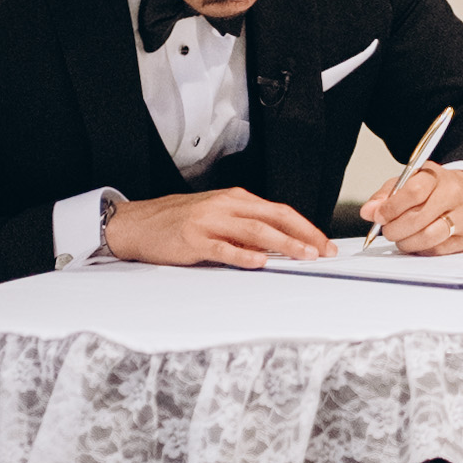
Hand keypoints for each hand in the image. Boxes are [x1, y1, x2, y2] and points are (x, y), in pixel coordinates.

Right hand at [103, 184, 329, 268]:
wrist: (138, 223)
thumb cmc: (178, 221)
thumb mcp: (217, 217)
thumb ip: (245, 229)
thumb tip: (279, 247)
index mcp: (235, 200)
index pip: (279, 211)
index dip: (305, 227)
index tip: (323, 243)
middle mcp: (226, 206)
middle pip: (274, 217)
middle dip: (303, 235)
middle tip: (323, 251)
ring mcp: (209, 221)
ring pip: (255, 231)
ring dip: (283, 243)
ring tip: (303, 255)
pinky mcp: (193, 240)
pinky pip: (223, 248)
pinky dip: (243, 255)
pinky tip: (259, 262)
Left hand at [363, 162, 462, 257]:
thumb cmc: (434, 190)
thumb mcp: (409, 182)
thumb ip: (386, 195)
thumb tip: (368, 212)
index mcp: (437, 177)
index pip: (413, 192)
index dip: (391, 208)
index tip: (378, 217)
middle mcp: (453, 195)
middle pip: (418, 218)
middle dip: (395, 229)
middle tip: (387, 231)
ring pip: (428, 237)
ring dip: (406, 242)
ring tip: (400, 238)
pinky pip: (436, 250)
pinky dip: (420, 250)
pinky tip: (416, 242)